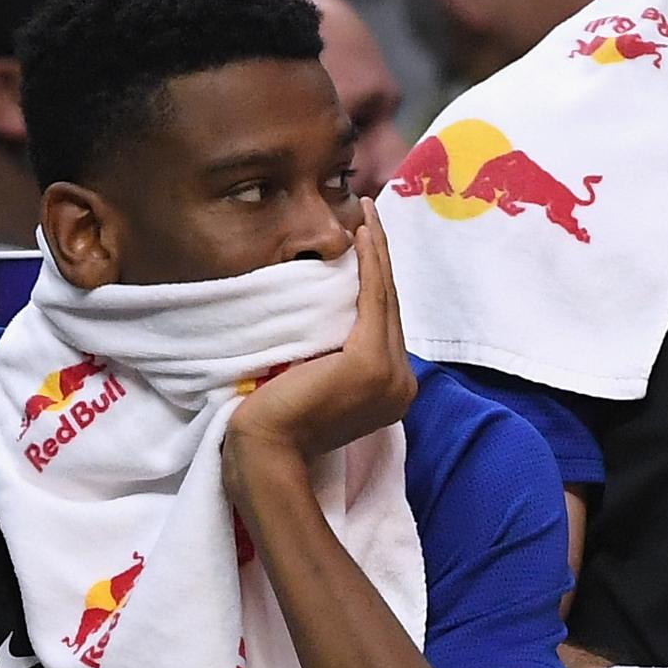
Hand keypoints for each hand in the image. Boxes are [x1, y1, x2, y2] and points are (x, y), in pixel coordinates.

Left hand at [227, 203, 418, 473]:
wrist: (266, 452)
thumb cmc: (277, 424)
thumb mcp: (318, 383)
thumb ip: (336, 359)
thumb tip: (330, 326)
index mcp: (390, 390)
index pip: (384, 323)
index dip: (378, 279)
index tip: (367, 242)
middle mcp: (401, 383)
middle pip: (389, 306)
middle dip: (381, 257)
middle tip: (370, 215)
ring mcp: (390, 375)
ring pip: (384, 298)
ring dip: (376, 251)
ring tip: (367, 215)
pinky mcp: (370, 363)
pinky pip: (372, 300)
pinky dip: (370, 263)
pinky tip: (363, 234)